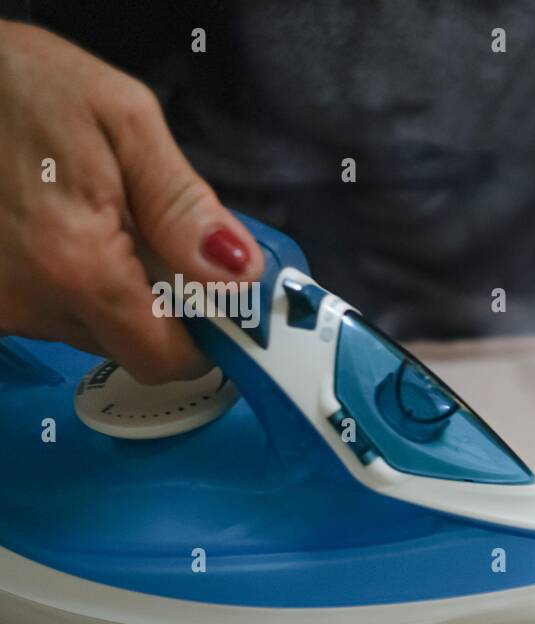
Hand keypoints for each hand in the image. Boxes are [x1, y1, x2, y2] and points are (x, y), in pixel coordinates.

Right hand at [0, 21, 262, 382]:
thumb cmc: (20, 83)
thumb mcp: (123, 120)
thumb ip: (183, 207)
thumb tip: (241, 275)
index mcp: (77, 268)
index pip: (165, 359)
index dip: (206, 338)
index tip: (224, 299)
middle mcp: (29, 303)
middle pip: (130, 345)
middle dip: (163, 305)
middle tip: (160, 236)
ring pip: (91, 328)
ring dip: (115, 288)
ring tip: (102, 217)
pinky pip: (51, 308)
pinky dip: (73, 279)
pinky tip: (64, 225)